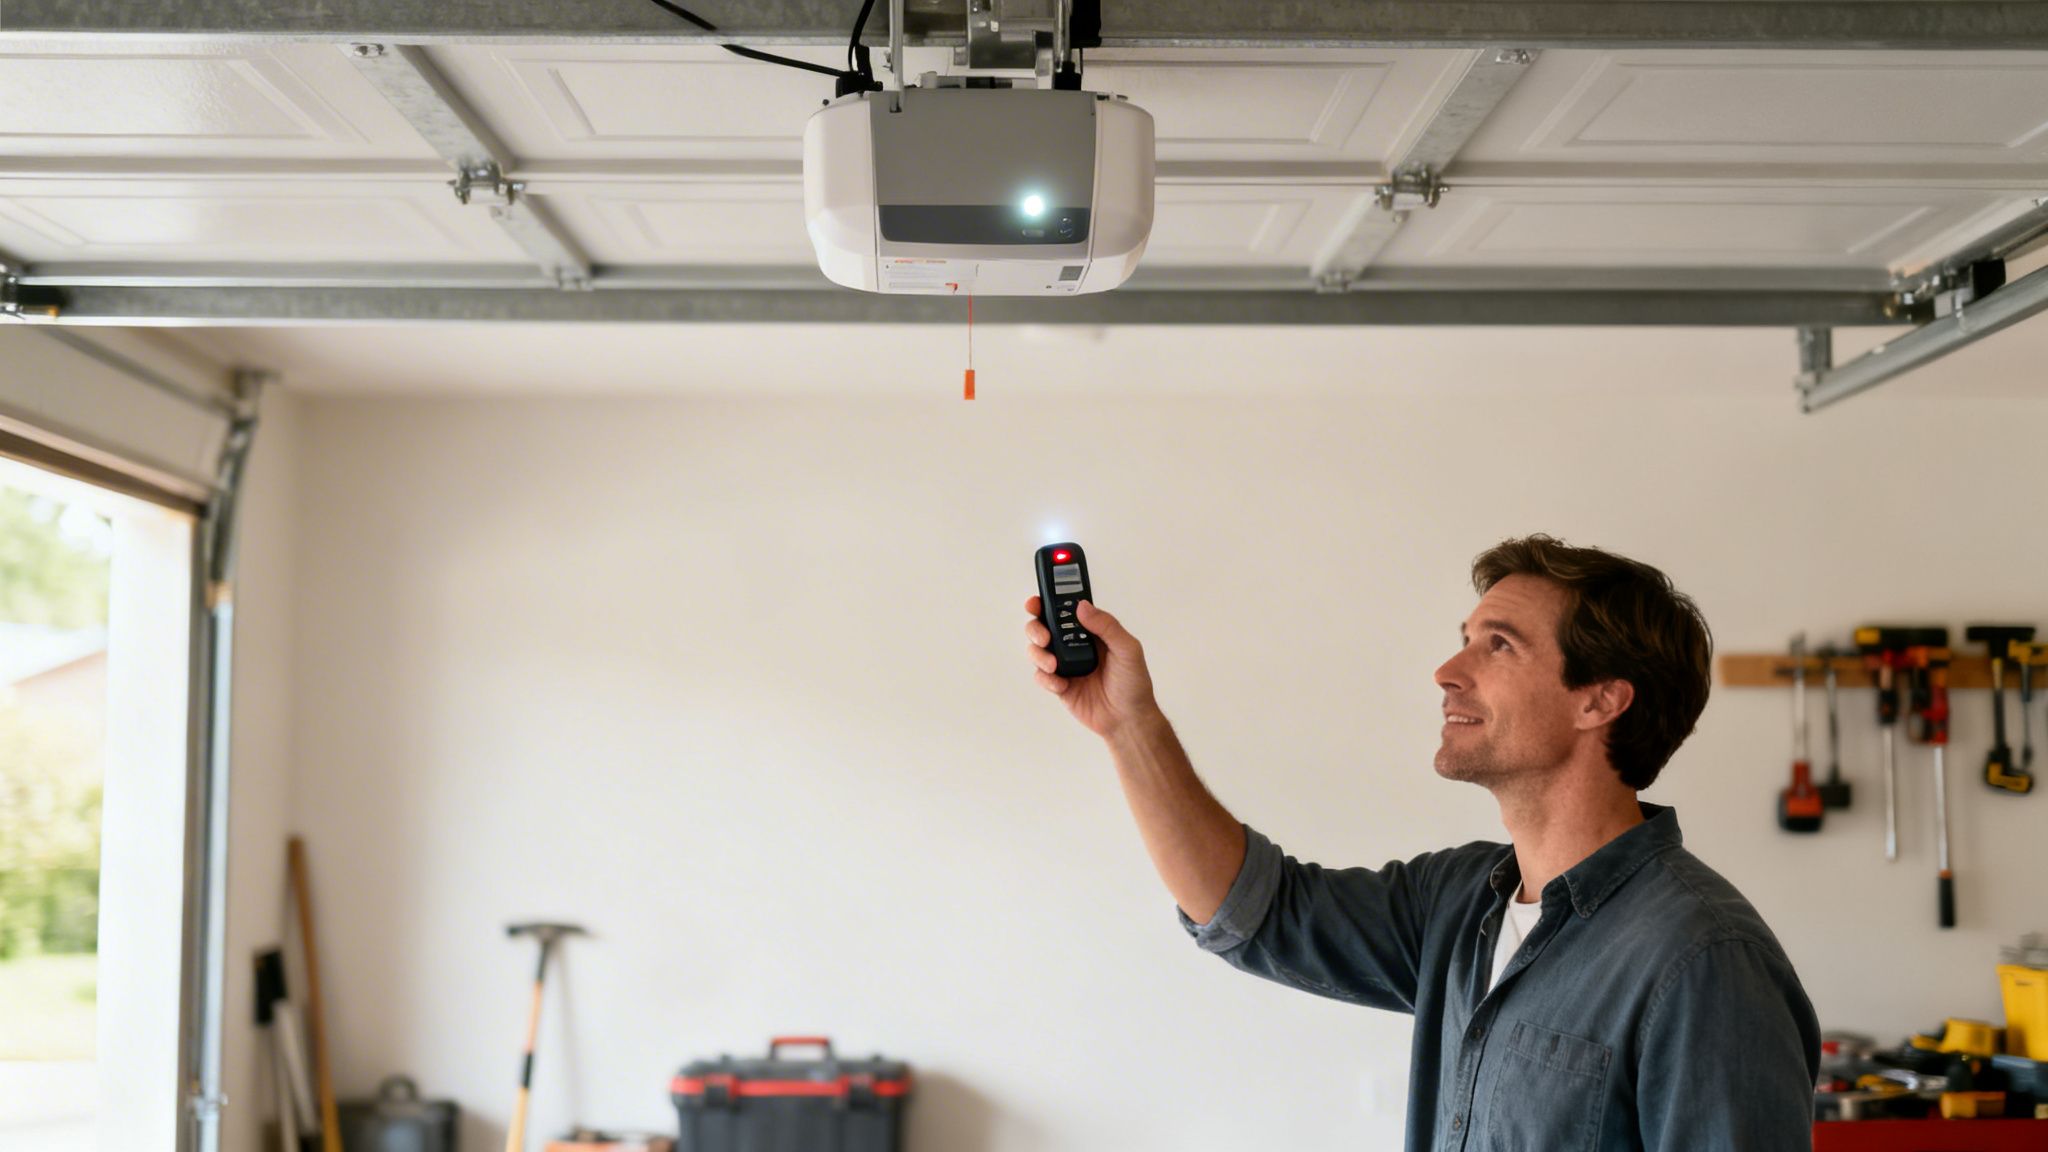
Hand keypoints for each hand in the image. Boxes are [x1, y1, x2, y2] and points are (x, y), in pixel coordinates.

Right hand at [1024, 596, 1161, 738]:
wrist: (1129, 720)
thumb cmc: (1133, 683)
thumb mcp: (1128, 649)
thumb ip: (1107, 626)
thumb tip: (1083, 607)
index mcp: (1091, 631)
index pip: (1065, 610)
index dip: (1047, 602)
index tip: (1037, 601)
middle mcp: (1074, 645)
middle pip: (1043, 627)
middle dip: (1036, 628)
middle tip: (1045, 637)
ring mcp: (1065, 665)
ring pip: (1037, 651)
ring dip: (1038, 654)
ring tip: (1054, 665)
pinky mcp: (1060, 685)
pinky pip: (1041, 677)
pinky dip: (1046, 679)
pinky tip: (1061, 684)